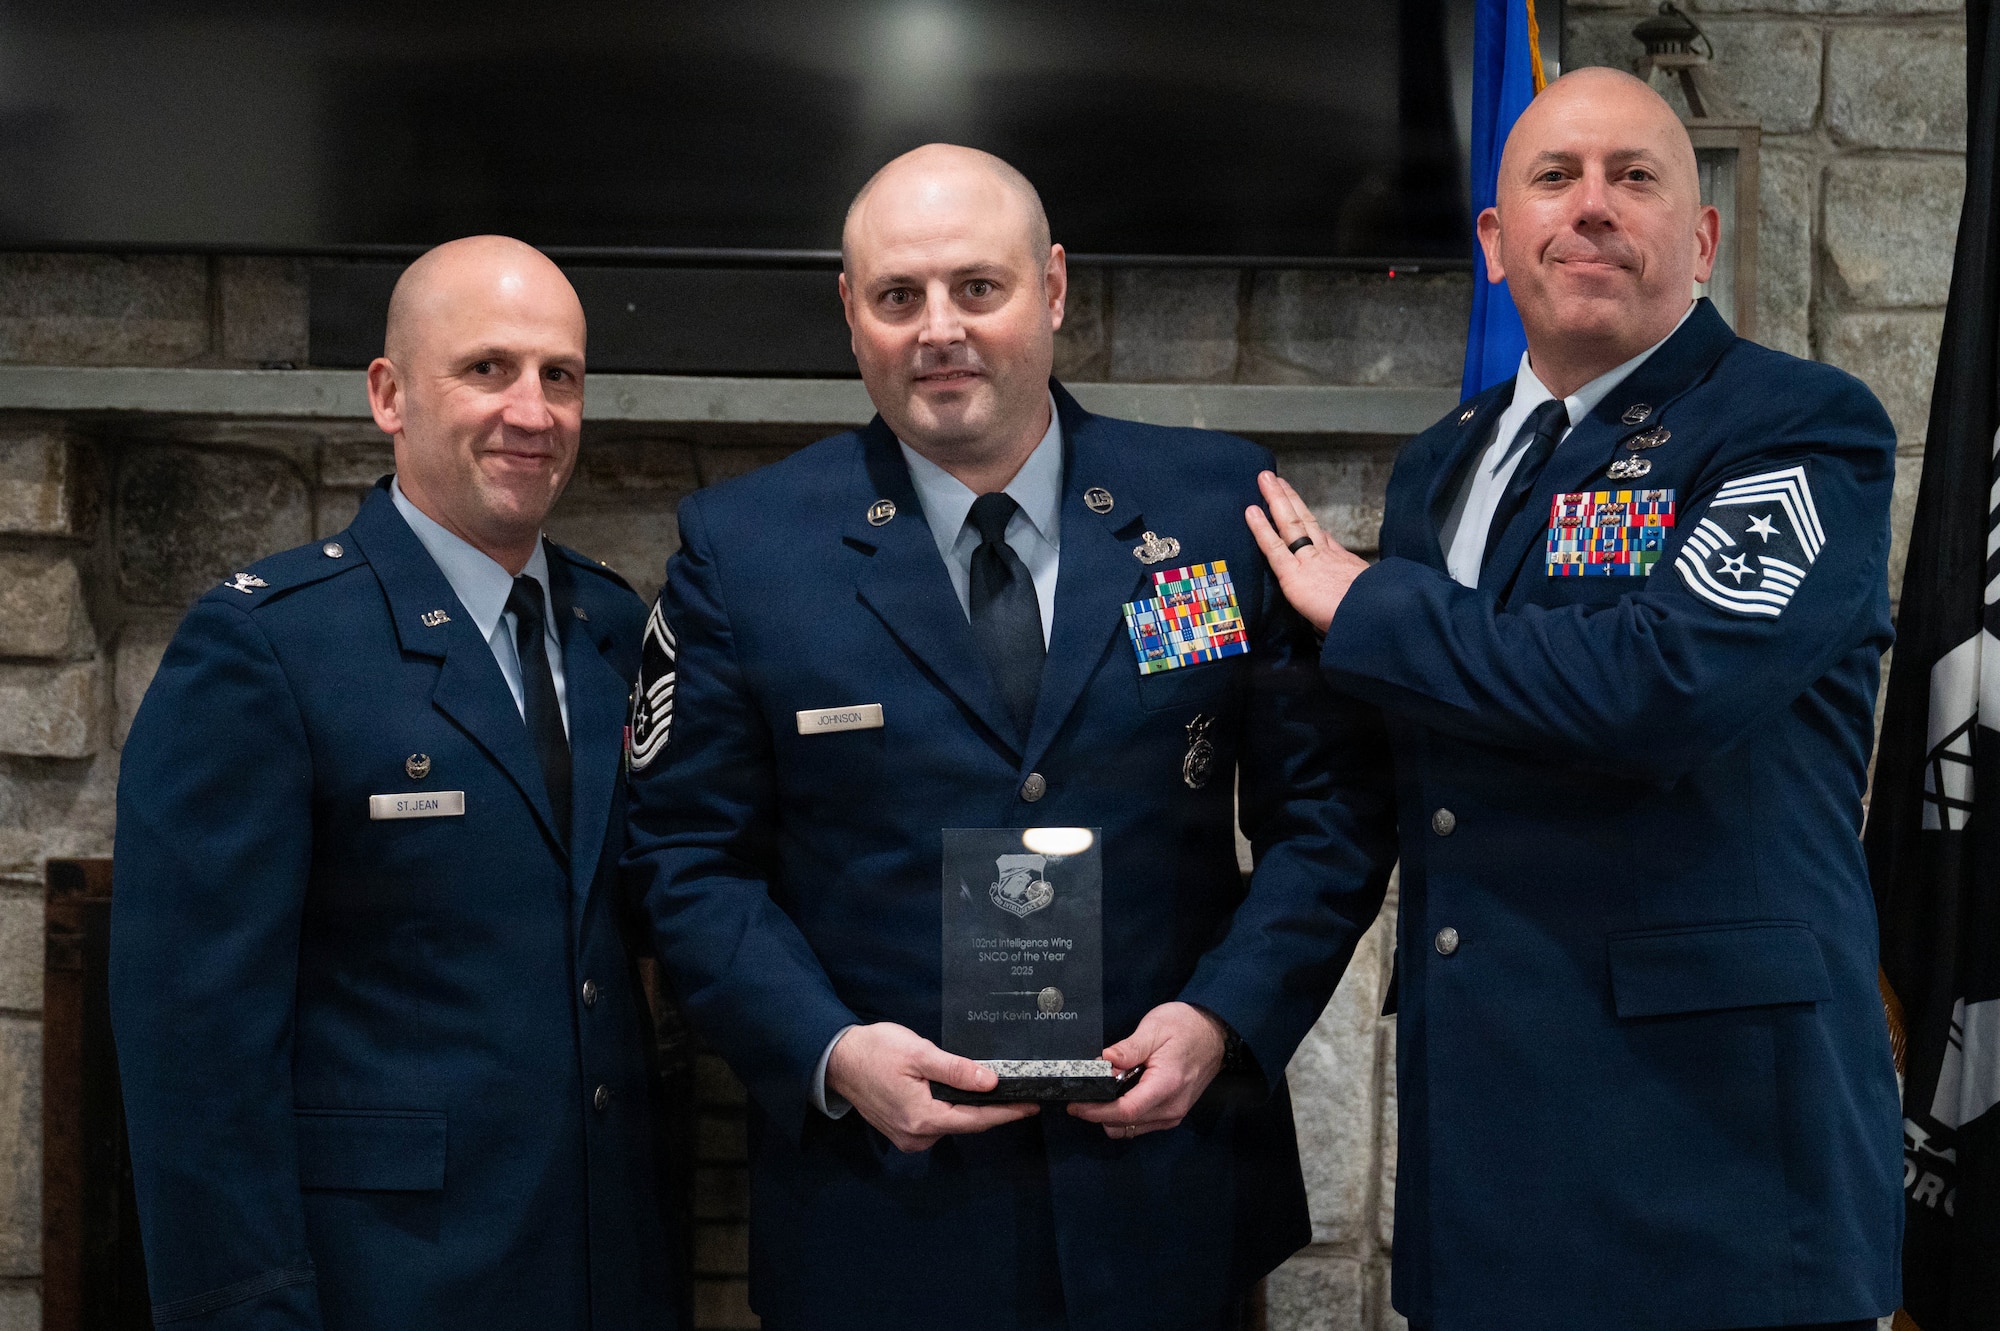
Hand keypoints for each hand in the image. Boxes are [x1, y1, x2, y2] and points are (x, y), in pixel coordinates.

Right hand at [825, 1022, 1037, 1153]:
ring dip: (970, 1108)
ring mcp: (908, 1138)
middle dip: (992, 1110)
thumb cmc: (875, 1051)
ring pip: (952, 1124)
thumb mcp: (919, 1053)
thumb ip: (956, 1070)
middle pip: (966, 1124)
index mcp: (922, 1119)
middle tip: (1018, 1093)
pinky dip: (952, 1109)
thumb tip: (991, 1082)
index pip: (976, 1120)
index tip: (1031, 1106)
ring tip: (992, 1090)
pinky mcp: (902, 1132)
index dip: (1007, 1112)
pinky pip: (937, 1123)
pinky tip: (962, 1094)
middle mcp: (917, 1137)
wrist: (837, 1059)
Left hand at [1068, 1001, 1227, 1139]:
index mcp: (1167, 1085)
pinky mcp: (1173, 1114)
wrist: (1214, 1033)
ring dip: (1111, 1116)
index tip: (1076, 1105)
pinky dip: (1125, 1115)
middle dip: (1098, 1113)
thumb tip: (1104, 1061)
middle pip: (1125, 1124)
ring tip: (1103, 1090)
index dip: (1096, 1112)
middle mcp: (1172, 1107)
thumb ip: (1128, 1049)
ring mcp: (1174, 1114)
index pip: (1126, 1111)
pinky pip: (1142, 1124)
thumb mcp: (1154, 1028)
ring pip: (1131, 1129)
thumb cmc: (1186, 1027)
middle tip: (1084, 1092)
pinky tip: (1119, 1094)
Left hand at [1245, 470, 1369, 634]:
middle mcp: (1327, 556)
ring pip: (1291, 523)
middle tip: (1279, 482)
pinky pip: (1273, 547)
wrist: (1377, 617)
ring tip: (1265, 479)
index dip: (1311, 524)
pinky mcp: (1294, 574)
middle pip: (1306, 522)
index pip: (1324, 539)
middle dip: (1292, 500)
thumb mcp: (1368, 599)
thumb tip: (1351, 608)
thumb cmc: (1374, 616)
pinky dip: (1261, 528)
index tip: (1301, 509)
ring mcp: (1310, 561)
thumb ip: (1355, 597)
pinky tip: (1251, 511)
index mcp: (1345, 565)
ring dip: (1276, 500)